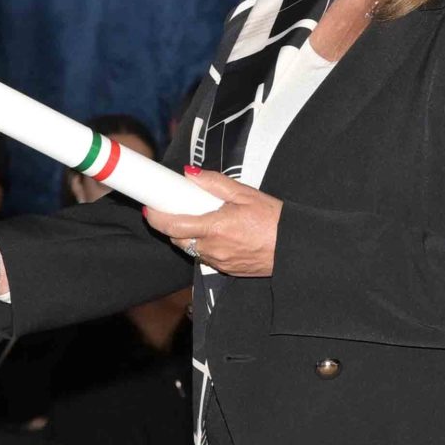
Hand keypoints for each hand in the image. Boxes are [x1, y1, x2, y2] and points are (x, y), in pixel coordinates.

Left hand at [140, 169, 280, 276]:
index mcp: (216, 227)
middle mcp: (213, 248)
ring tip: (203, 219)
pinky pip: (205, 257)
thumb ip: (215, 183)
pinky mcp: (226, 270)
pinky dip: (204, 245)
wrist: (294, 248)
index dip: (156, 217)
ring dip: (189, 235)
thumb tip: (190, 174)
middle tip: (178, 207)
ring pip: (191, 249)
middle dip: (172, 224)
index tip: (150, 206)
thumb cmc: (273, 220)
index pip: (173, 226)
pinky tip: (218, 233)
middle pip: (177, 238)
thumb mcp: (246, 193)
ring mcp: (219, 261)